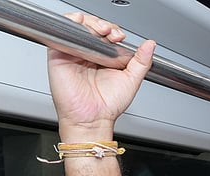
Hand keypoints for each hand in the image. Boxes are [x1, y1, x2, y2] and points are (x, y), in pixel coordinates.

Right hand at [48, 12, 155, 140]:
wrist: (92, 119)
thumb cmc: (108, 104)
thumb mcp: (131, 80)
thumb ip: (142, 61)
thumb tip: (150, 45)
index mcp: (105, 58)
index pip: (107, 34)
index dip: (113, 30)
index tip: (120, 37)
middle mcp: (89, 54)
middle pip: (93, 27)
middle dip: (104, 25)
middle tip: (111, 34)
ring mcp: (74, 53)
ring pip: (79, 26)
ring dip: (90, 22)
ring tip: (101, 31)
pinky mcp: (59, 55)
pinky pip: (62, 33)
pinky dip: (71, 22)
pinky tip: (81, 25)